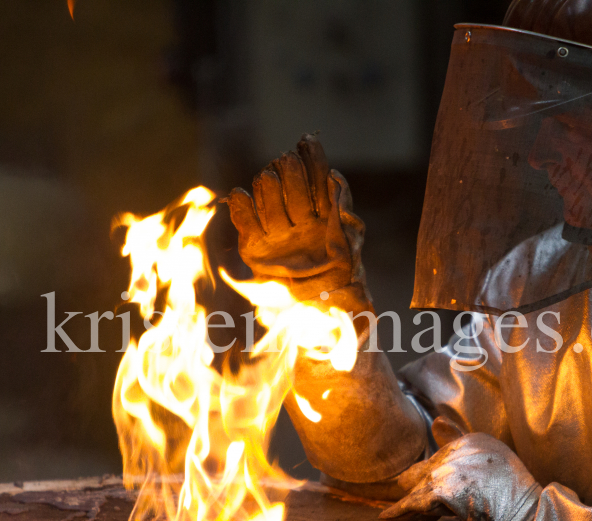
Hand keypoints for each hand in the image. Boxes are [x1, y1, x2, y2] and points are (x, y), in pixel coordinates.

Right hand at [226, 134, 365, 304]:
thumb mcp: (351, 239)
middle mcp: (298, 217)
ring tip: (269, 177)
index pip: (315, 176)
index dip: (311, 158)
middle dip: (288, 172)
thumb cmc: (341, 276)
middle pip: (289, 183)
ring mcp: (277, 230)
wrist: (321, 308)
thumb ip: (342, 208)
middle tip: (285, 162)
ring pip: (268, 195)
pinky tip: (240, 194)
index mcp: (322, 212)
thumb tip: (334, 175)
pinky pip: (245, 219)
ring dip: (268, 184)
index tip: (306, 141)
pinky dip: (241, 206)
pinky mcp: (256, 245)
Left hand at [380, 418, 541, 520]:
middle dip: (409, 485)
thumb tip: (437, 421)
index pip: (441, 456)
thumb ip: (464, 443)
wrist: (530, 515)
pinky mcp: (444, 489)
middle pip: (426, 471)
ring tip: (390, 516)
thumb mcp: (493, 462)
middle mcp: (459, 449)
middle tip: (392, 496)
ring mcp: (451, 468)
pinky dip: (400, 512)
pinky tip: (388, 519)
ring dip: (404, 505)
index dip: (427, 474)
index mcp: (473, 439)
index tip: (412, 483)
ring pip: (418, 488)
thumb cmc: (517, 496)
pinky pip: (414, 503)